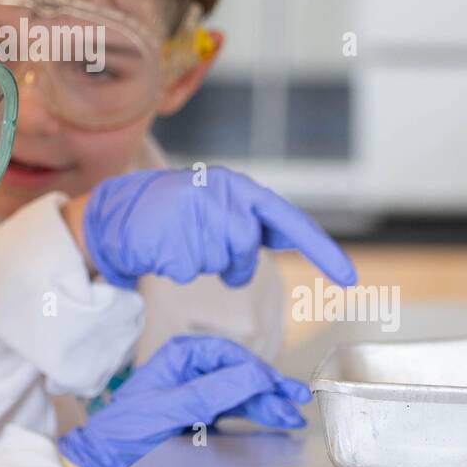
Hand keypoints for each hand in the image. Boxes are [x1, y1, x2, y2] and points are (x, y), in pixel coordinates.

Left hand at [58, 335, 311, 466]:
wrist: (105, 460)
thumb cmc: (127, 430)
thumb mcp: (170, 409)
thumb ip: (211, 392)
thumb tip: (255, 374)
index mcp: (180, 356)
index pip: (229, 355)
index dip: (258, 369)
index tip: (279, 387)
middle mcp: (192, 369)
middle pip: (240, 374)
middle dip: (269, 389)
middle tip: (296, 403)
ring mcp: (198, 392)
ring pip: (241, 393)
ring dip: (267, 403)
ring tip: (292, 417)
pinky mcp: (202, 414)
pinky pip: (235, 409)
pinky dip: (256, 414)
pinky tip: (275, 419)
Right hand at [77, 167, 356, 289]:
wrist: (117, 212)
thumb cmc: (175, 215)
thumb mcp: (218, 208)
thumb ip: (252, 223)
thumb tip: (294, 237)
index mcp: (237, 187)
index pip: (289, 220)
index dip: (321, 250)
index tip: (349, 278)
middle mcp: (219, 193)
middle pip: (244, 247)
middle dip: (231, 262)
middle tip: (208, 255)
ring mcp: (192, 211)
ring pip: (218, 262)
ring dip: (201, 262)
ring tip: (179, 241)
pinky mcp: (169, 232)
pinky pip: (187, 268)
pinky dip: (176, 266)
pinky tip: (163, 247)